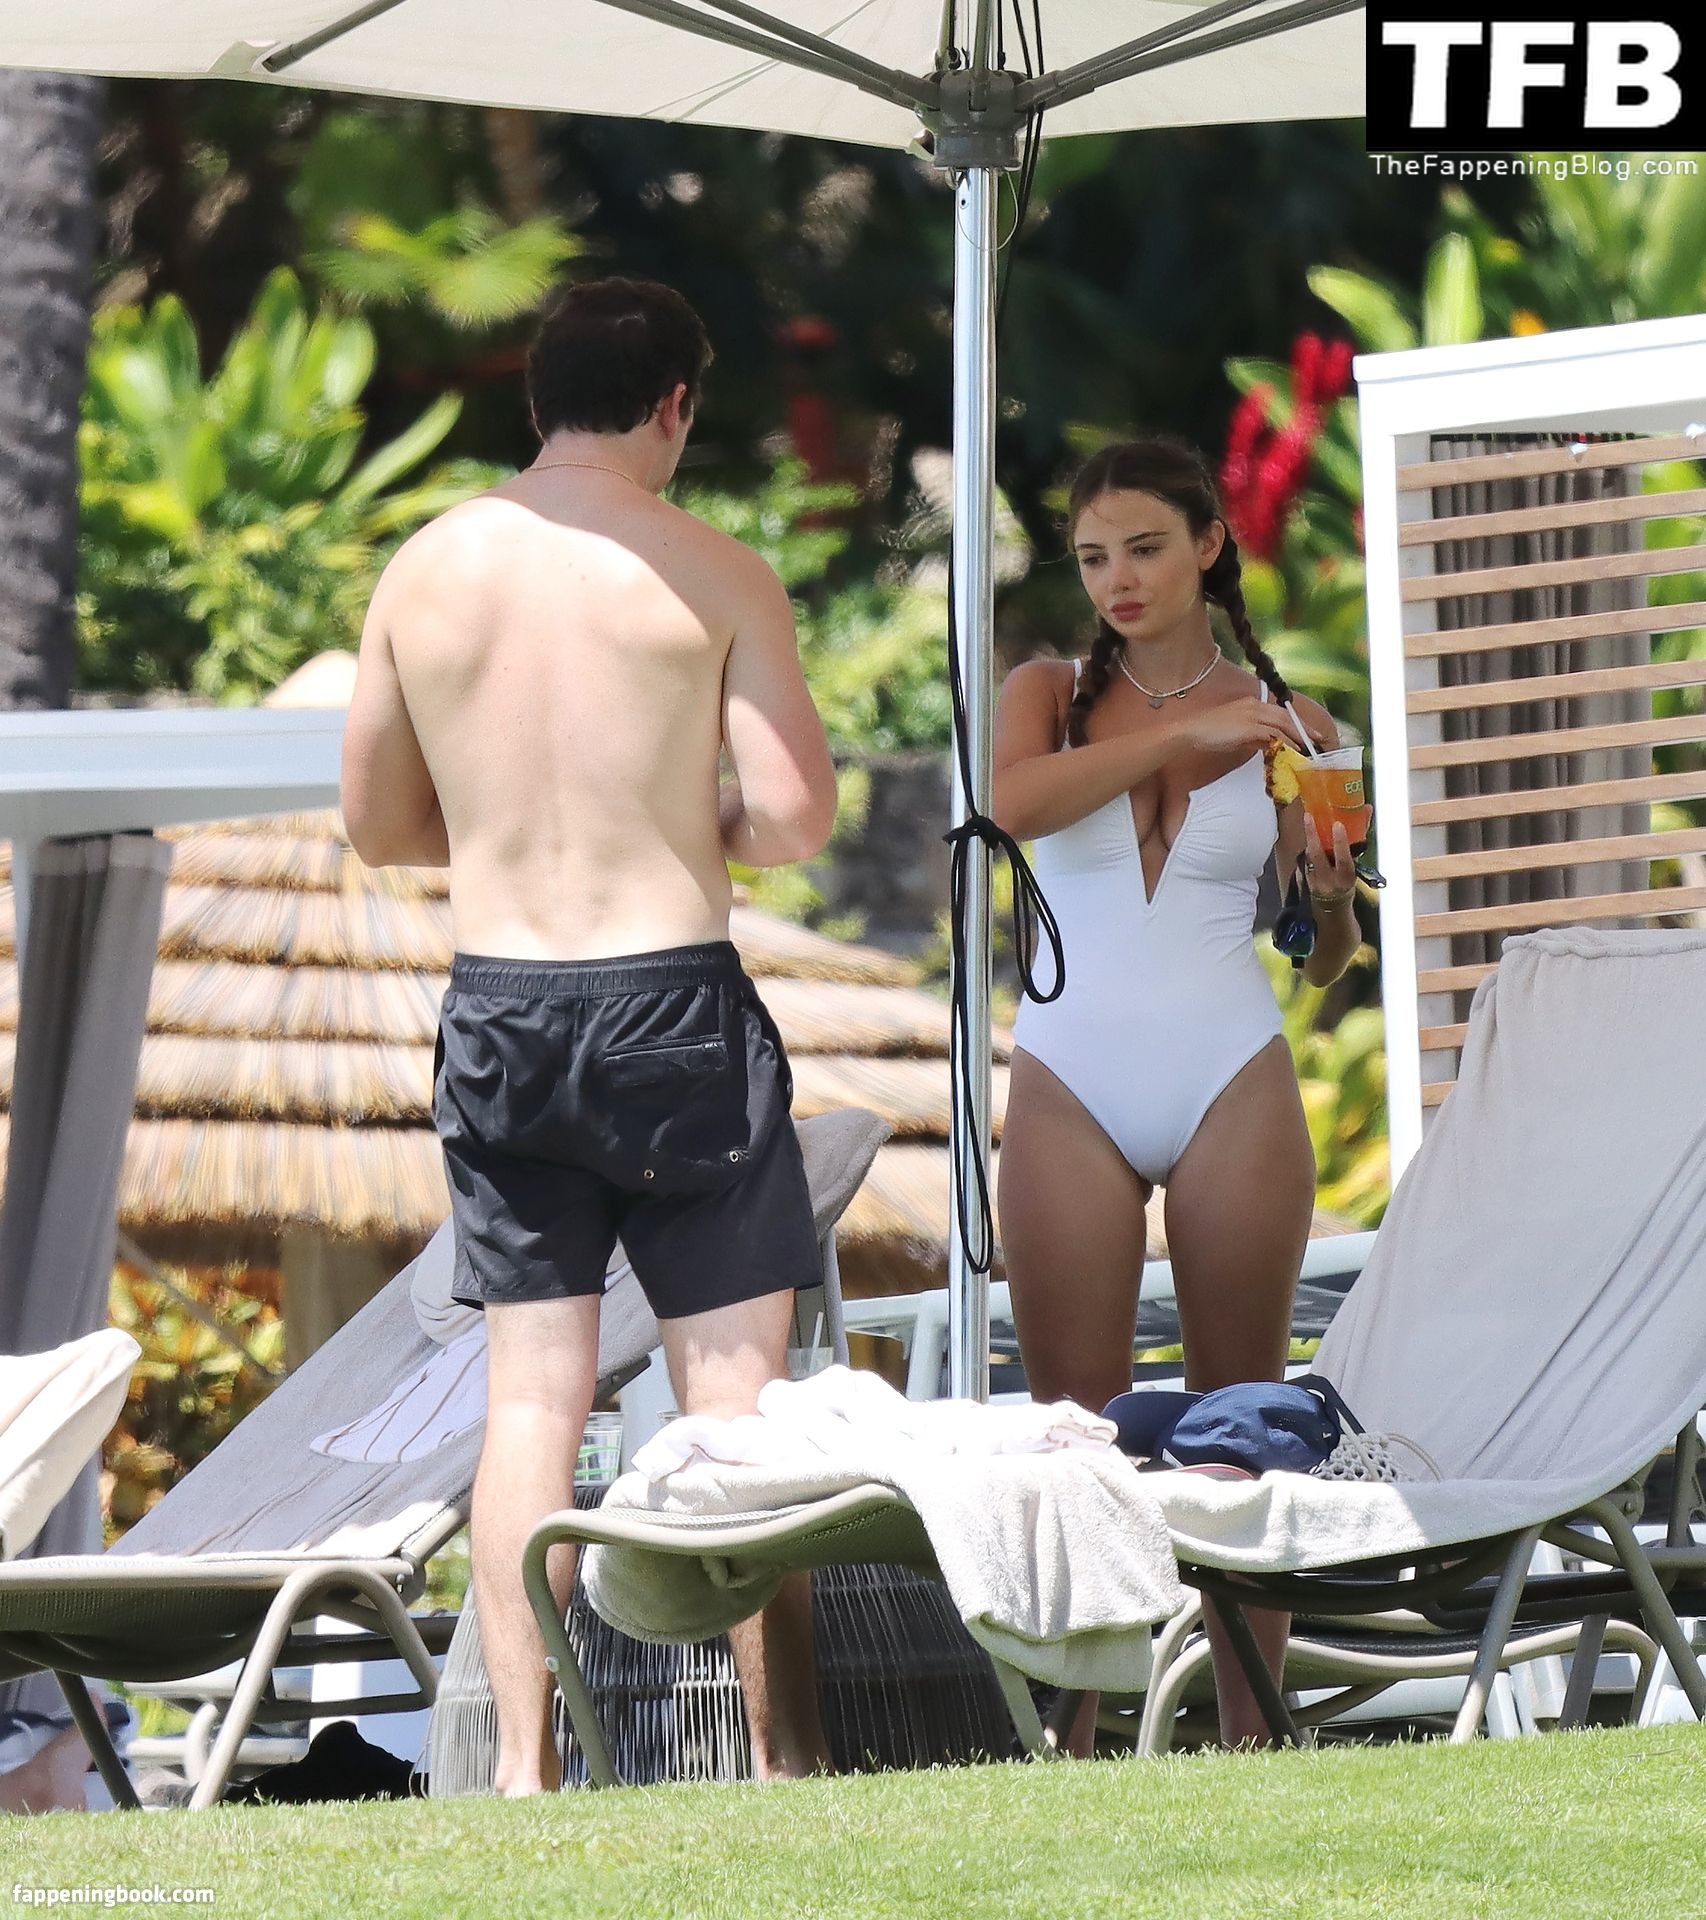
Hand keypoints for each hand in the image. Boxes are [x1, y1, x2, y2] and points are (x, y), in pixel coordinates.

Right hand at [1168, 695, 1314, 759]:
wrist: (1190, 731)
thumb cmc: (1208, 733)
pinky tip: (1294, 751)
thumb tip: (1272, 746)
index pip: (1280, 712)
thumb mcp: (1237, 735)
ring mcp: (1252, 714)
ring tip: (1311, 748)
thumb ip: (1255, 737)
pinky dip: (1286, 743)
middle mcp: (1254, 705)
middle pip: (1286, 716)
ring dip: (1299, 736)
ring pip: (1283, 724)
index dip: (1297, 722)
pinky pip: (1273, 734)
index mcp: (1252, 704)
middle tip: (1319, 739)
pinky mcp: (1249, 726)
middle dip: (1304, 728)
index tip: (1309, 732)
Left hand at [1305, 816, 1357, 908]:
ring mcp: (1313, 879)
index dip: (1340, 843)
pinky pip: (1303, 859)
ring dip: (1308, 837)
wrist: (1333, 904)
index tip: (1338, 825)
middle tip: (1309, 816)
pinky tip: (1307, 831)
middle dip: (1313, 835)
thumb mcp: (1356, 863)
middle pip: (1317, 856)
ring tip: (1308, 818)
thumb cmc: (1347, 878)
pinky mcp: (1303, 878)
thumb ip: (1359, 839)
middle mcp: (1328, 879)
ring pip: (1308, 856)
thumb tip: (1367, 809)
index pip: (1343, 860)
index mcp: (1345, 877)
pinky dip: (1306, 845)